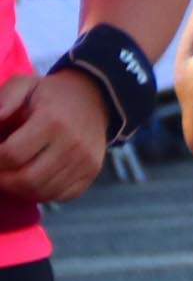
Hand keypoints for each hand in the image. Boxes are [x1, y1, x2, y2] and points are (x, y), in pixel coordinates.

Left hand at [0, 67, 108, 204]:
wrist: (95, 96)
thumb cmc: (50, 94)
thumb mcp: (24, 85)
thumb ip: (4, 100)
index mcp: (52, 121)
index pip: (12, 155)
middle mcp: (72, 144)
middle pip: (26, 180)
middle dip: (3, 181)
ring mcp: (85, 160)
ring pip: (42, 192)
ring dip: (20, 190)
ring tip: (12, 176)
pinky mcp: (92, 171)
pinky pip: (61, 195)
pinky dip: (42, 194)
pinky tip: (34, 181)